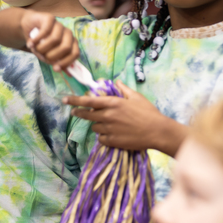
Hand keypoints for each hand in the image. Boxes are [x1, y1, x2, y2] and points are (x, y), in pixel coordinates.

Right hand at [22, 11, 78, 70]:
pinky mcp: (50, 18)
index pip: (75, 53)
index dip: (66, 62)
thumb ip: (58, 63)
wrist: (29, 27)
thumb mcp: (49, 55)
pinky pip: (45, 31)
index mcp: (71, 43)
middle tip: (43, 57)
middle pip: (66, 47)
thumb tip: (69, 74)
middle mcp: (68, 33)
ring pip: (55, 40)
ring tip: (35, 49)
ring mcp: (60, 25)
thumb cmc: (41, 43)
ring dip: (42, 48)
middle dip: (52, 56)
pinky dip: (36, 40)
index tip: (55, 68)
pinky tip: (30, 43)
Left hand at [63, 81, 186, 154]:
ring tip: (108, 124)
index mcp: (113, 103)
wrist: (157, 131)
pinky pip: (101, 139)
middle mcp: (108, 115)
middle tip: (75, 112)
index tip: (65, 99)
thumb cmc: (148, 112)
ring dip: (98, 125)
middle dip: (79, 113)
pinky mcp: (113, 141)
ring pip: (95, 127)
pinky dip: (104, 137)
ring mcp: (110, 129)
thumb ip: (123, 89)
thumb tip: (116, 81)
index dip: (75, 100)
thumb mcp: (136, 97)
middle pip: (87, 114)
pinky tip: (113, 134)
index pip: (89, 100)